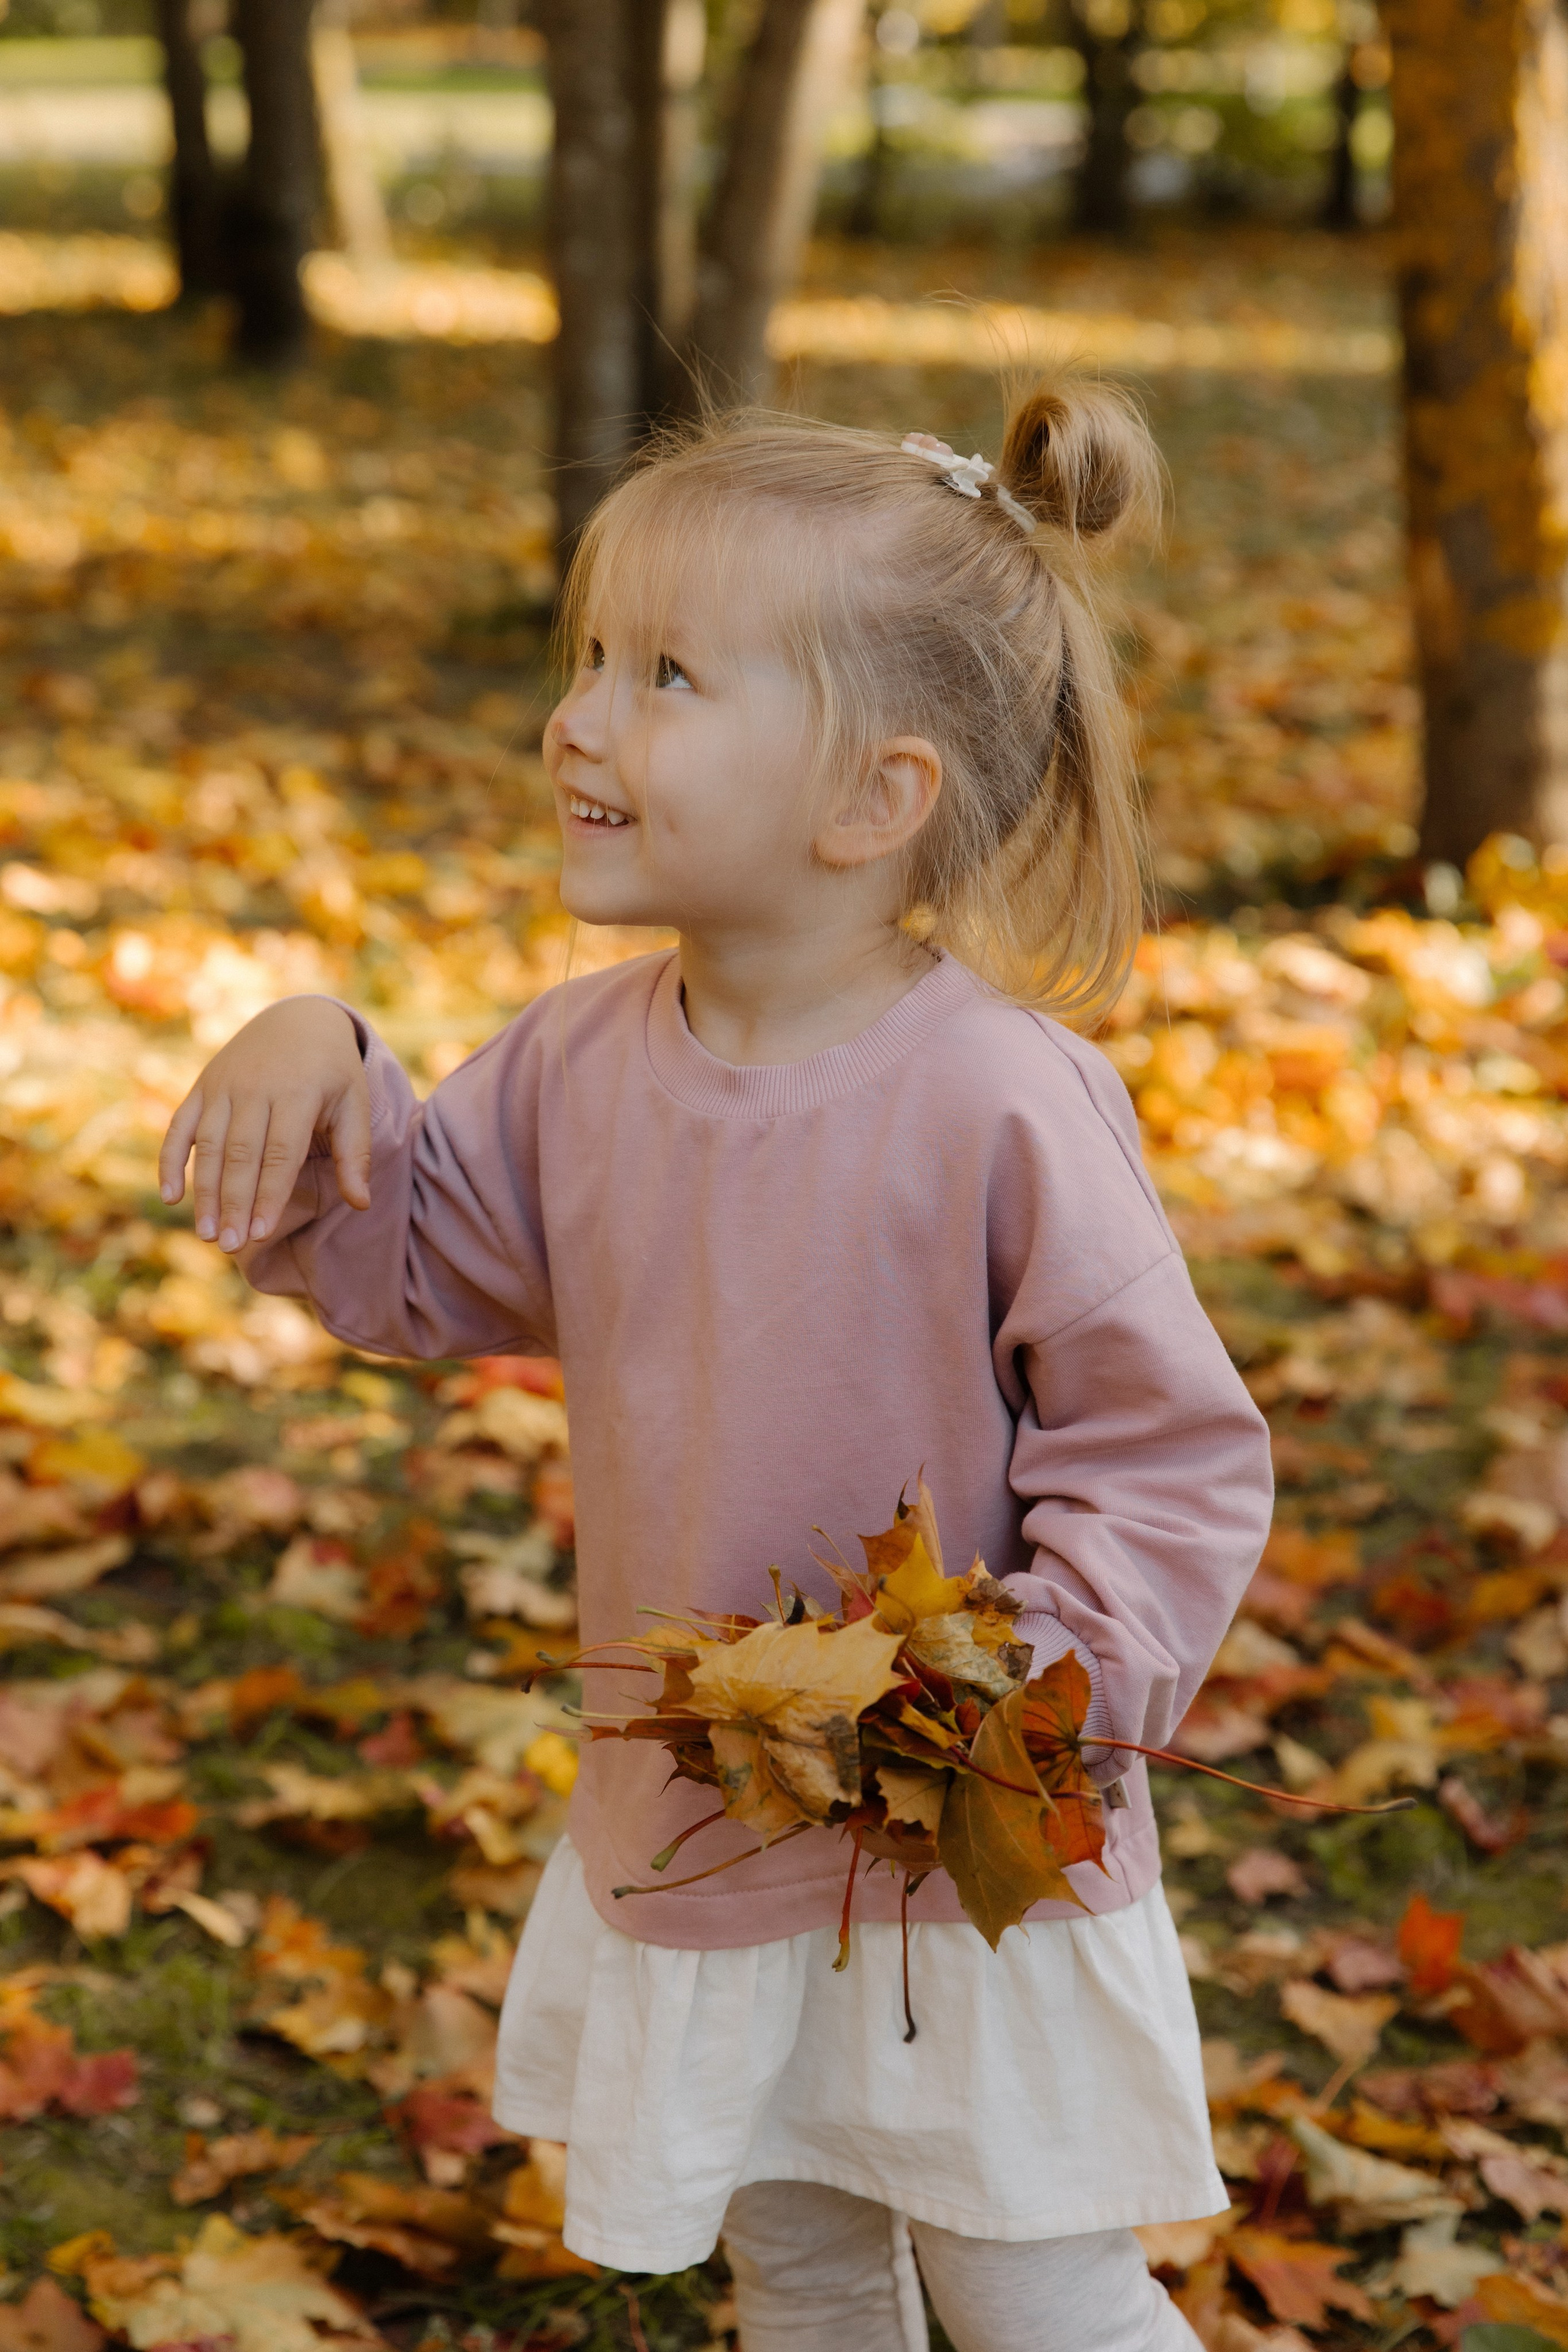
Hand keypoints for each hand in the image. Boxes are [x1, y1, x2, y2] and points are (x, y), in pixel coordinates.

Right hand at [159, 999, 370, 1251]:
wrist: (298, 1019)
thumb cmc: (332, 1071)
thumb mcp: (354, 1103)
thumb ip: (354, 1153)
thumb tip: (361, 1204)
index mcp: (297, 1093)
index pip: (280, 1154)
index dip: (269, 1195)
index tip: (261, 1233)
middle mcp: (255, 1089)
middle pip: (240, 1155)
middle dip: (233, 1202)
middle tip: (230, 1245)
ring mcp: (223, 1087)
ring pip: (208, 1146)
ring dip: (204, 1191)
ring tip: (206, 1234)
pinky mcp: (202, 1087)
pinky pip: (179, 1127)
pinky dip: (170, 1160)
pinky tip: (170, 1196)